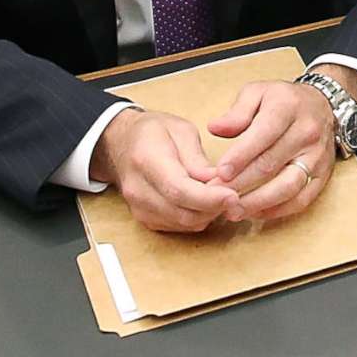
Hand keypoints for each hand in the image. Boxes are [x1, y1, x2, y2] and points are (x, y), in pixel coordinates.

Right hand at [90, 110, 236, 233]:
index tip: (233, 196)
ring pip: (183, 223)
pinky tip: (207, 202)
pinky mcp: (146, 220)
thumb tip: (216, 180)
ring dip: (208, 214)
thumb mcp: (180, 130)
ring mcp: (140, 209)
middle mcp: (139, 190)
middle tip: (236, 194)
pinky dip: (198, 217)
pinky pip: (179, 226)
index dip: (208, 197)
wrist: (120, 146)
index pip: (178, 189)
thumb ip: (197, 157)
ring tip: (222, 194)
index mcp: (146, 160)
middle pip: (182, 212)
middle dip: (214, 207)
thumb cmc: (152, 133)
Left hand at [203, 81, 340, 223]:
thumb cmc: (283, 101)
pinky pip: (302, 199)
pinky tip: (255, 212)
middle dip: (240, 184)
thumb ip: (237, 112)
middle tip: (215, 196)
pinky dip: (278, 210)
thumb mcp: (258, 92)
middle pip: (271, 164)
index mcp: (288, 108)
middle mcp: (307, 132)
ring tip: (233, 211)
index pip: (263, 135)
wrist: (323, 105)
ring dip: (258, 202)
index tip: (219, 173)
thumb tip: (215, 128)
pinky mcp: (323, 175)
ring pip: (288, 186)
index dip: (240, 156)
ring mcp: (317, 156)